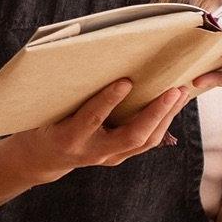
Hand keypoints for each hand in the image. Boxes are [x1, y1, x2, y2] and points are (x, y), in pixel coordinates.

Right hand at [16, 79, 189, 183]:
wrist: (42, 158)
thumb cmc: (43, 125)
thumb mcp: (48, 111)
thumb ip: (68, 95)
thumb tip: (89, 63)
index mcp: (68, 137)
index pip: (92, 118)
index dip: (109, 100)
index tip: (126, 81)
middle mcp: (91, 151)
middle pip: (132, 136)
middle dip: (155, 113)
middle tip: (172, 91)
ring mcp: (108, 157)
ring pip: (145, 141)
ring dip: (165, 117)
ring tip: (179, 94)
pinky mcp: (118, 157)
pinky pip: (146, 142)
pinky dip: (161, 123)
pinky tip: (171, 106)